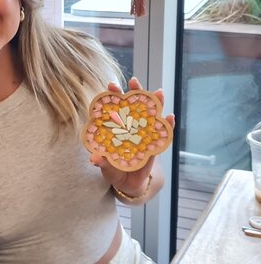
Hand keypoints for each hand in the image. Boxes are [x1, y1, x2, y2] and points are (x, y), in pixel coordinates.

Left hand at [89, 77, 174, 196]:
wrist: (129, 183)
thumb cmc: (114, 170)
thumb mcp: (106, 167)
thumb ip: (101, 162)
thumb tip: (94, 159)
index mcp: (116, 129)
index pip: (114, 108)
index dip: (113, 95)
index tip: (111, 85)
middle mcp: (131, 127)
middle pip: (133, 106)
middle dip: (134, 92)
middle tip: (134, 81)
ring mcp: (144, 134)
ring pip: (150, 115)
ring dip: (155, 103)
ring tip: (158, 92)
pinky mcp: (155, 144)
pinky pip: (163, 132)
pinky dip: (168, 124)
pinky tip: (170, 117)